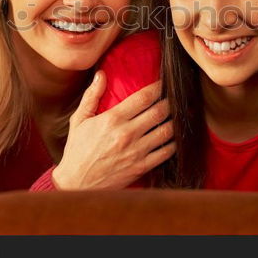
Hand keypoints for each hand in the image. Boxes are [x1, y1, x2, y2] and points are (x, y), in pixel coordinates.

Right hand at [52, 71, 174, 189]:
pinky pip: (166, 152)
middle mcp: (127, 134)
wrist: (76, 183)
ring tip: (181, 114)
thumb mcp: (79, 120)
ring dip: (176, 121)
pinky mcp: (141, 167)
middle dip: (171, 102)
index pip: (143, 98)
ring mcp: (136, 151)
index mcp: (112, 119)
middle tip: (177, 96)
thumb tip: (101, 74)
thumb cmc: (77, 150)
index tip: (165, 82)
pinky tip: (176, 137)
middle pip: (159, 112)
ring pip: (167, 131)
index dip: (158, 87)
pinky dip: (174, 143)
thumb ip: (91, 96)